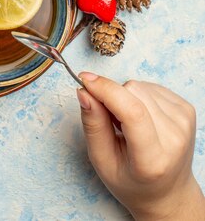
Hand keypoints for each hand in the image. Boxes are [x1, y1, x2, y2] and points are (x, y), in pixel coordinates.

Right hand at [77, 73, 204, 220]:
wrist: (168, 192)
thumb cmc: (131, 181)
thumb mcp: (102, 162)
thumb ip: (93, 126)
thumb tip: (84, 91)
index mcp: (152, 160)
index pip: (132, 112)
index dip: (106, 90)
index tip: (84, 80)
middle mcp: (174, 138)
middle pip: (133, 92)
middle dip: (113, 97)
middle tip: (112, 121)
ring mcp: (184, 122)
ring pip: (140, 86)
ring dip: (126, 97)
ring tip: (128, 124)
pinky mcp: (188, 109)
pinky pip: (151, 87)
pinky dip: (139, 97)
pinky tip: (142, 118)